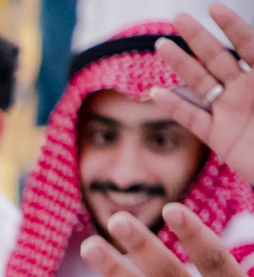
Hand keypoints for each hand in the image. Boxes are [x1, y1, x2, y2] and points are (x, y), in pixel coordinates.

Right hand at [149, 7, 253, 183]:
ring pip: (201, 83)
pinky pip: (194, 119)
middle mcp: (247, 91)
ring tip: (162, 45)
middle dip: (198, 37)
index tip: (214, 8)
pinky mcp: (220, 138)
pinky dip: (175, 107)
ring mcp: (231, 113)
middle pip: (218, 58)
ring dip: (181, 65)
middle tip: (179, 17)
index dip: (232, 26)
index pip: (248, 45)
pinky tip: (157, 94)